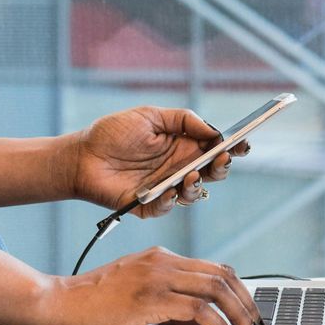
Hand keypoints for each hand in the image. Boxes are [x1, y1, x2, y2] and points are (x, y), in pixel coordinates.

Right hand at [40, 246, 264, 324]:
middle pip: (221, 275)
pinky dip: (217, 324)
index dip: (239, 289)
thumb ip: (169, 301)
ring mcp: (156, 277)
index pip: (213, 267)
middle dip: (247, 302)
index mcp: (160, 257)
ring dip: (239, 314)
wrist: (61, 303)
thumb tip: (201, 320)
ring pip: (215, 288)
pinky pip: (196, 309)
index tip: (250, 311)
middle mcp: (162, 261)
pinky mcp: (149, 298)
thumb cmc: (93, 303)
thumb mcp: (137, 294)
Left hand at [67, 106, 251, 217]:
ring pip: (194, 193)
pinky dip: (170, 201)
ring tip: (191, 175)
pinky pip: (165, 208)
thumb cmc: (113, 133)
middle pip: (212, 172)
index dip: (232, 147)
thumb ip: (183, 119)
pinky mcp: (148, 205)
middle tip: (220, 158)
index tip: (243, 143)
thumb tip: (213, 130)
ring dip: (197, 185)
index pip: (215, 148)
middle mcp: (178, 168)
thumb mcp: (150, 116)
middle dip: (221, 166)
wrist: (81, 155)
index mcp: (183, 146)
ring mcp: (165, 187)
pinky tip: (169, 191)